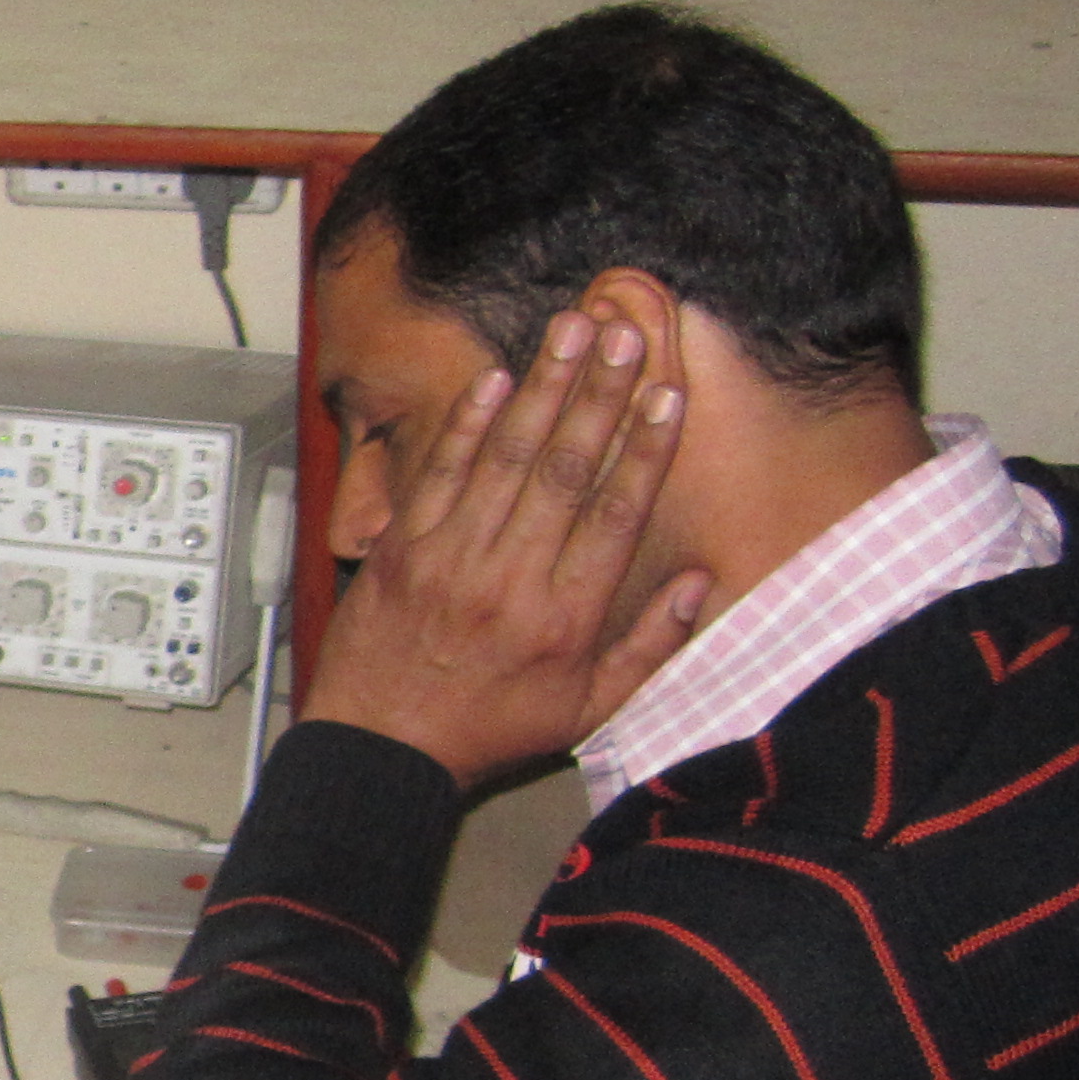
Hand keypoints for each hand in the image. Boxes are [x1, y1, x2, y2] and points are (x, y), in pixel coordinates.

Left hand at [301, 308, 707, 789]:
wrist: (380, 748)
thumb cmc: (488, 730)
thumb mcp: (585, 711)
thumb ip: (649, 648)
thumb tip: (698, 583)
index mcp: (564, 619)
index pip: (616, 515)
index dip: (646, 450)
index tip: (669, 396)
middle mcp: (509, 579)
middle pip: (565, 469)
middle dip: (600, 394)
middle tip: (625, 333)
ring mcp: (451, 557)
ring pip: (506, 457)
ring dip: (541, 387)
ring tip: (571, 331)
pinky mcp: (402, 548)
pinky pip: (440, 473)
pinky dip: (467, 424)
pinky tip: (495, 378)